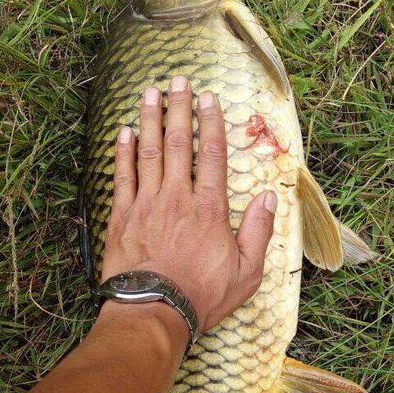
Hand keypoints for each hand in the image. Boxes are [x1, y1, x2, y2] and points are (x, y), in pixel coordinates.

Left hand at [100, 76, 276, 332]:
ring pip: (149, 152)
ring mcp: (147, 205)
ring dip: (150, 120)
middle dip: (178, 109)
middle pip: (178, 144)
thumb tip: (271, 199)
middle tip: (177, 81)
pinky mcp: (122, 217)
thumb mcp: (245, 272)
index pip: (211, 155)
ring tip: (150, 93)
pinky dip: (123, 152)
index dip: (210, 122)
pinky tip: (124, 132)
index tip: (208, 98)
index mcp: (209, 209)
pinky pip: (122, 176)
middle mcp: (178, 198)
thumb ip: (258, 232)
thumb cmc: (201, 295)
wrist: (153, 311)